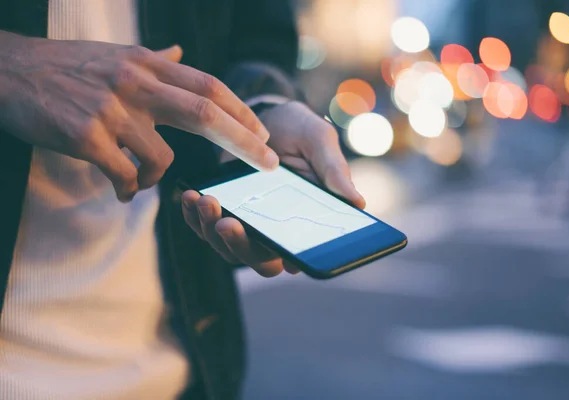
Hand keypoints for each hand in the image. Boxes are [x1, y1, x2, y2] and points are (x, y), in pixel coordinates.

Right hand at [0, 32, 276, 201]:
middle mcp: (135, 83)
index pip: (208, 86)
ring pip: (162, 158)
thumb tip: (180, 52)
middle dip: (244, 141)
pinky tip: (120, 191)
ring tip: (139, 181)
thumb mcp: (116, 54)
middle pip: (205, 114)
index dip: (241, 111)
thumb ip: (154, 60)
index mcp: (147, 64)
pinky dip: (130, 190)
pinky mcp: (86, 136)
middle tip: (269, 163)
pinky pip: (125, 175)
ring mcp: (112, 109)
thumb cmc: (67, 67)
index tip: (263, 134)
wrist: (9, 71)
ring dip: (157, 179)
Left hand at [182, 101, 364, 276]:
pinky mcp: (222, 209)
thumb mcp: (320, 143)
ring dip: (210, 228)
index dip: (285, 260)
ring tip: (204, 201)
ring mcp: (247, 222)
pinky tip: (188, 196)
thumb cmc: (301, 132)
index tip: (276, 252)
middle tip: (226, 222)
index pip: (296, 255)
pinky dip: (193, 215)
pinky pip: (204, 225)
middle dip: (238, 246)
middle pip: (257, 258)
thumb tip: (358, 203)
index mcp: (305, 221)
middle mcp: (275, 229)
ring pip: (225, 245)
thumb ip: (334, 172)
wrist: (268, 115)